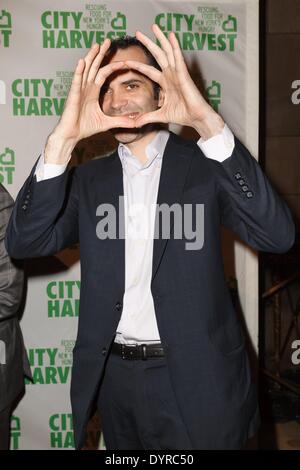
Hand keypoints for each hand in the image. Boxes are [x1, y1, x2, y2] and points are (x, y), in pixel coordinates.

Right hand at [45, 40, 135, 162]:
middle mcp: (86, 87)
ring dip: (91, 57)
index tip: (124, 61)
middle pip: (94, 66)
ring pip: (86, 69)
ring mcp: (79, 90)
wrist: (71, 135)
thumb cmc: (85, 128)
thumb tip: (135, 123)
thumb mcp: (107, 123)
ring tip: (97, 45)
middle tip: (108, 41)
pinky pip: (76, 81)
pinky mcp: (73, 95)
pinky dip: (79, 71)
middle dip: (101, 54)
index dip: (113, 67)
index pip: (104, 74)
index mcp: (93, 91)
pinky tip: (82, 62)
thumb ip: (120, 121)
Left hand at [126, 24, 223, 138]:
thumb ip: (147, 117)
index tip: (125, 61)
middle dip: (148, 43)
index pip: (148, 71)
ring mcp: (177, 72)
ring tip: (154, 27)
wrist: (196, 118)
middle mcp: (170, 74)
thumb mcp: (160, 116)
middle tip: (137, 32)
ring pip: (167, 51)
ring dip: (161, 39)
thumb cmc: (183, 115)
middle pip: (157, 55)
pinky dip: (174, 46)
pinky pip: (178, 57)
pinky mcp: (184, 74)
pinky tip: (171, 35)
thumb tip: (134, 124)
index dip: (137, 65)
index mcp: (165, 82)